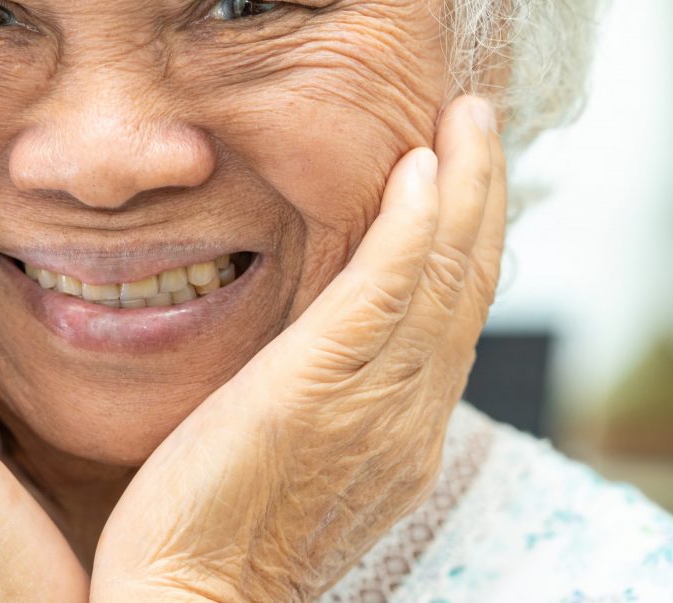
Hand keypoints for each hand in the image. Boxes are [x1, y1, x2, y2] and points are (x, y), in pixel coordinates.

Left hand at [90, 96, 505, 601]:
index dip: (466, 238)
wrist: (191, 598)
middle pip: (464, 285)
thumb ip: (335, 398)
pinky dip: (411, 231)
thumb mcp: (303, 455)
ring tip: (467, 119)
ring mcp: (373, 405)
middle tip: (478, 119)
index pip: (450, 316)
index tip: (462, 173)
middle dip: (481, 194)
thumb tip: (334, 346)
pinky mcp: (316, 389)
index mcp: (403, 430)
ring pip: (439, 278)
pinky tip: (423, 172)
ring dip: (462, 190)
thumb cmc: (224, 529)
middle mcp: (408, 415)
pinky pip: (383, 295)